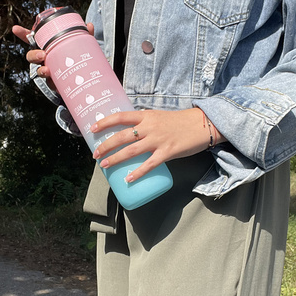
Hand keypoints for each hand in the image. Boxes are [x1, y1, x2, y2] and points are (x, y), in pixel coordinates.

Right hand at [12, 22, 94, 88]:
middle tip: (42, 55)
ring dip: (41, 70)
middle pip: (32, 56)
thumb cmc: (76, 57)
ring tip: (47, 70)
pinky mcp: (54, 83)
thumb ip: (84, 36)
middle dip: (33, 55)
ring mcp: (48, 71)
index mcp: (48, 47)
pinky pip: (50, 83)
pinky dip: (52, 83)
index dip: (23, 34)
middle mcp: (45, 59)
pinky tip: (55, 82)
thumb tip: (90, 25)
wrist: (83, 78)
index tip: (15, 29)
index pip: (33, 40)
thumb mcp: (81, 45)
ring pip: (38, 70)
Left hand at [91, 108, 224, 181]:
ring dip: (116, 159)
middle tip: (95, 154)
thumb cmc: (180, 121)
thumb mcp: (159, 117)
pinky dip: (138, 172)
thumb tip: (129, 133)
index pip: (120, 117)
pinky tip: (128, 179)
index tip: (93, 129)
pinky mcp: (168, 152)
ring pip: (131, 150)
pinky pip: (149, 164)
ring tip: (105, 166)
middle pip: (121, 136)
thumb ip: (145, 124)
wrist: (202, 124)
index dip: (105, 122)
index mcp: (146, 116)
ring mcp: (158, 140)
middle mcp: (149, 127)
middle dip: (106, 146)